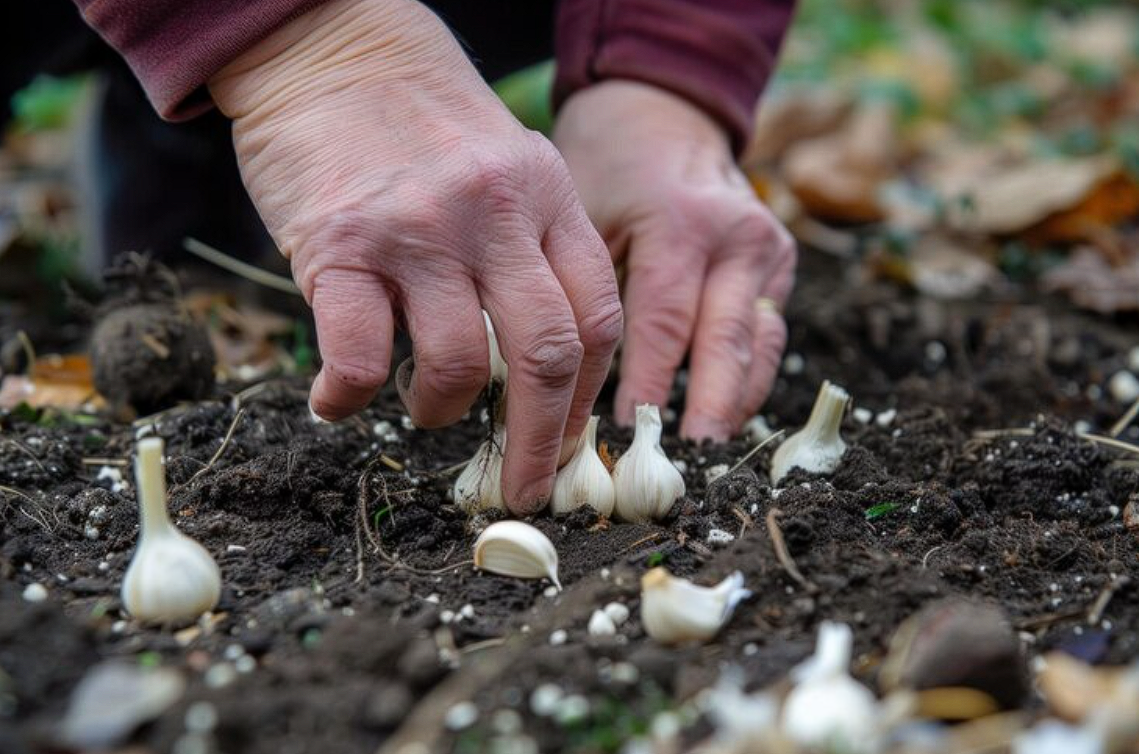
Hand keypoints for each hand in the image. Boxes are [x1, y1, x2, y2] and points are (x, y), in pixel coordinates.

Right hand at [209, 0, 621, 513]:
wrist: (331, 45)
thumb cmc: (423, 119)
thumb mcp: (508, 163)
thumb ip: (532, 248)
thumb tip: (538, 366)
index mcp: (547, 198)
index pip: (597, 318)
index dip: (589, 399)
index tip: (570, 441)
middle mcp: (494, 216)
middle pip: (548, 356)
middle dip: (542, 443)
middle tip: (525, 487)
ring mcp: (419, 230)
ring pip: (456, 366)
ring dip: (441, 413)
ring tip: (424, 410)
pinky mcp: (342, 244)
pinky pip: (359, 354)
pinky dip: (349, 398)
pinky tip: (337, 402)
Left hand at [554, 81, 795, 440]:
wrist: (663, 116)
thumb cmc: (607, 166)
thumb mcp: (581, 211)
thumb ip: (582, 286)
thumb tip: (555, 377)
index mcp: (682, 224)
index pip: (664, 323)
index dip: (648, 385)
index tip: (624, 434)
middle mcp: (738, 239)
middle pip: (726, 343)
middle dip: (708, 410)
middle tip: (687, 464)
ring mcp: (770, 251)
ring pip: (759, 347)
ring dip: (735, 404)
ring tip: (706, 454)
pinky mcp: (782, 264)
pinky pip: (768, 335)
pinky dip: (747, 377)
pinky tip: (724, 414)